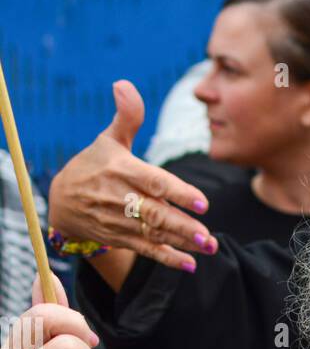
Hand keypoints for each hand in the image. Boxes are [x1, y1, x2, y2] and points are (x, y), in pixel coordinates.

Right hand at [47, 80, 218, 270]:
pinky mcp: (119, 238)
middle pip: (155, 214)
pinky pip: (145, 250)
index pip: (153, 182)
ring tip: (207, 247)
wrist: (62, 201)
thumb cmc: (94, 164)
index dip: (178, 192)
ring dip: (181, 243)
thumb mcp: (108, 138)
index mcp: (121, 170)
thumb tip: (124, 84)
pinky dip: (166, 259)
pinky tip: (189, 265)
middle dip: (183, 226)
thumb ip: (127, 116)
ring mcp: (119, 220)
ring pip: (153, 234)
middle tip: (208, 236)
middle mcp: (120, 197)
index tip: (202, 203)